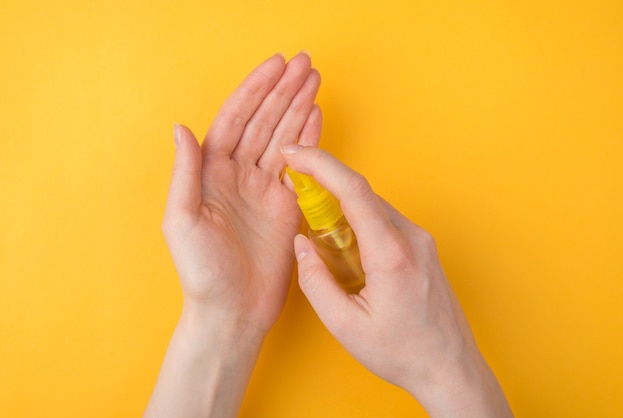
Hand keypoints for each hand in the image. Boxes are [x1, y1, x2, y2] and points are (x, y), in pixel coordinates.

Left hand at [163, 52, 320, 336]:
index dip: (255, 90)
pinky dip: (310, 140)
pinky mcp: (287, 207)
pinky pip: (300, 166)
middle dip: (284, 91)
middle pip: (264, 122)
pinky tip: (317, 116)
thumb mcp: (182, 222)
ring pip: (284, 138)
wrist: (232, 312)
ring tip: (315, 80)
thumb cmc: (202, 273)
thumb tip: (181, 128)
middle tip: (306, 64)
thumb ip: (185, 173)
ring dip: (299, 108)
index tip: (276, 66)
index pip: (235, 119)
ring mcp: (264, 190)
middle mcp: (238, 176)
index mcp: (211, 174)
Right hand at [281, 145, 512, 417]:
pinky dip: (358, 221)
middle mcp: (412, 238)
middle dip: (324, 185)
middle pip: (362, 194)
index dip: (321, 165)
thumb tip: (300, 244)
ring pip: (373, 206)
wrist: (450, 367)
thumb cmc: (403, 352)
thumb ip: (314, 281)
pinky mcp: (423, 247)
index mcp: (392, 255)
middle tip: (295, 191)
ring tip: (319, 231)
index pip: (354, 191)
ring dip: (341, 207)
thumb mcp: (345, 326)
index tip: (294, 154)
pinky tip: (346, 246)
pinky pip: (385, 221)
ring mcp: (421, 241)